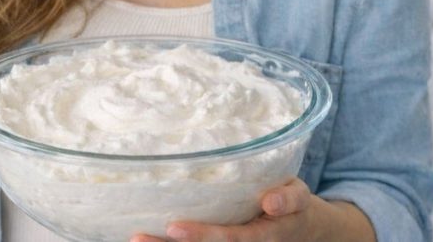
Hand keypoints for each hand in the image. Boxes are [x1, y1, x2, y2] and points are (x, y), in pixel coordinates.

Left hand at [129, 178, 347, 241]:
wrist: (298, 227)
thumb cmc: (292, 203)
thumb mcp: (298, 195)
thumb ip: (288, 198)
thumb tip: (271, 201)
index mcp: (260, 236)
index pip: (228, 238)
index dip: (201, 235)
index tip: (173, 228)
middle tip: (138, 236)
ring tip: (134, 237)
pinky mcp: (221, 241)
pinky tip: (142, 236)